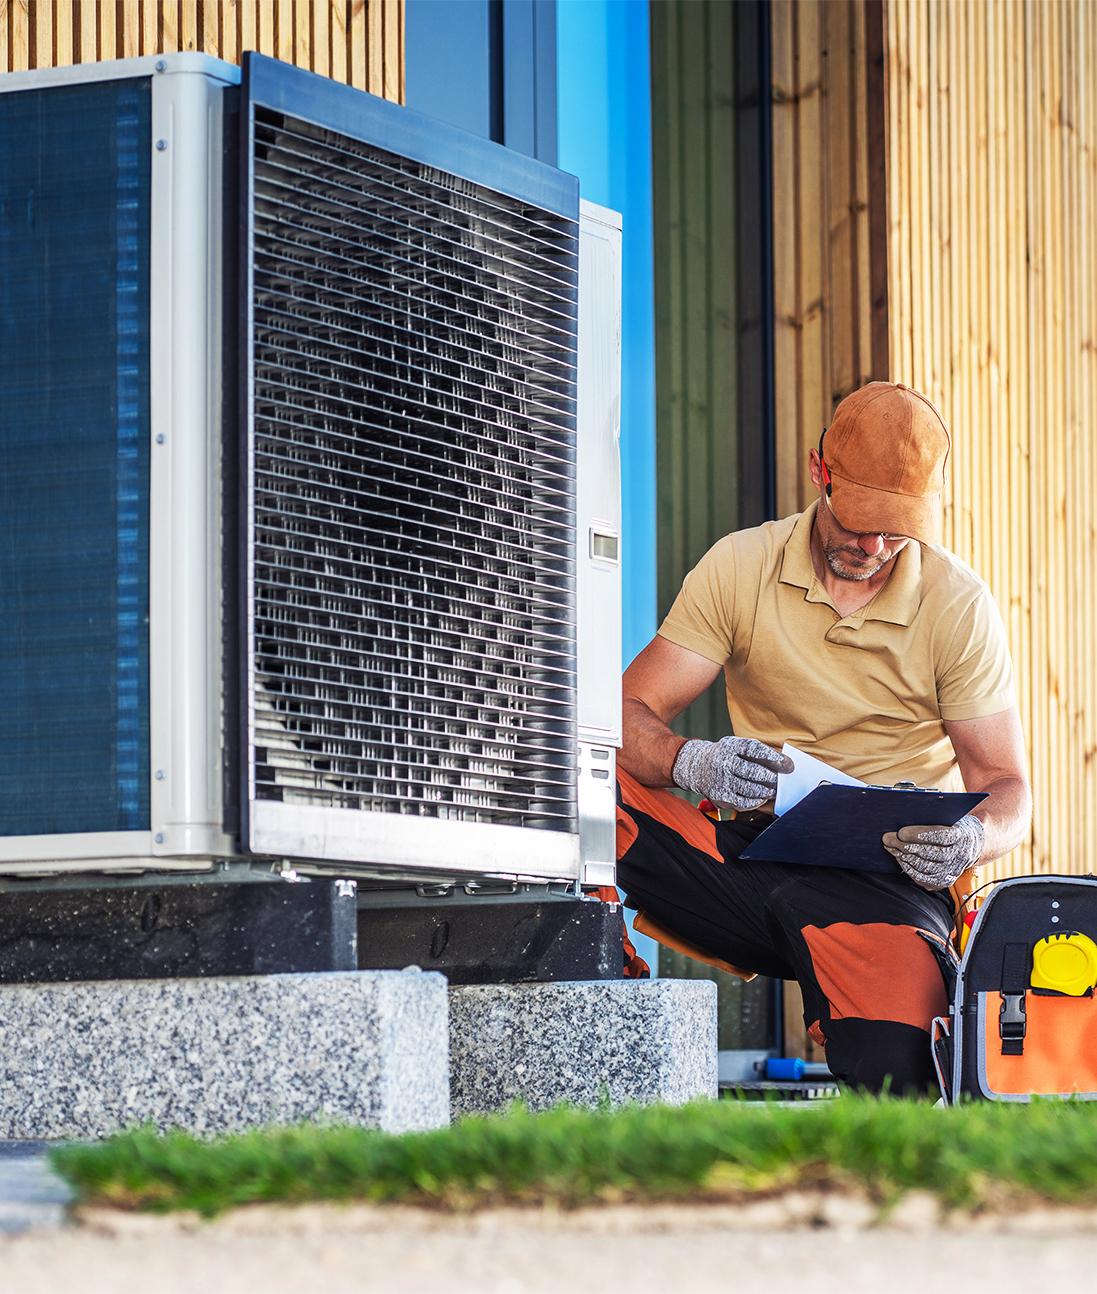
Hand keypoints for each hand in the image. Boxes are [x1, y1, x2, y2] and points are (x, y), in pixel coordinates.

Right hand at [673, 737, 792, 810]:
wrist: (698, 767)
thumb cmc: (727, 756)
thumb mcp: (737, 746)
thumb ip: (757, 753)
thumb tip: (784, 765)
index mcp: (730, 745)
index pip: (755, 750)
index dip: (774, 758)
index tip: (789, 765)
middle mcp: (723, 762)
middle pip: (754, 772)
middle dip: (773, 778)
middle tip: (783, 781)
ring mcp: (721, 780)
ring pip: (751, 789)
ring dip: (767, 791)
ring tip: (775, 790)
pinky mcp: (720, 797)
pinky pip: (744, 803)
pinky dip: (757, 801)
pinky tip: (762, 797)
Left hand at [882, 815, 985, 889]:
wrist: (971, 845)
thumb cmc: (952, 827)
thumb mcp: (947, 817)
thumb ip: (929, 817)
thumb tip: (901, 817)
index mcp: (962, 836)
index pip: (941, 836)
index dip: (920, 835)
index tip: (901, 832)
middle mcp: (960, 855)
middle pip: (931, 853)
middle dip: (905, 846)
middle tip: (887, 838)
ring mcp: (953, 871)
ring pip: (926, 867)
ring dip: (903, 857)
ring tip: (890, 847)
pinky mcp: (945, 881)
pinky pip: (924, 879)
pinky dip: (909, 869)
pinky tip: (900, 859)